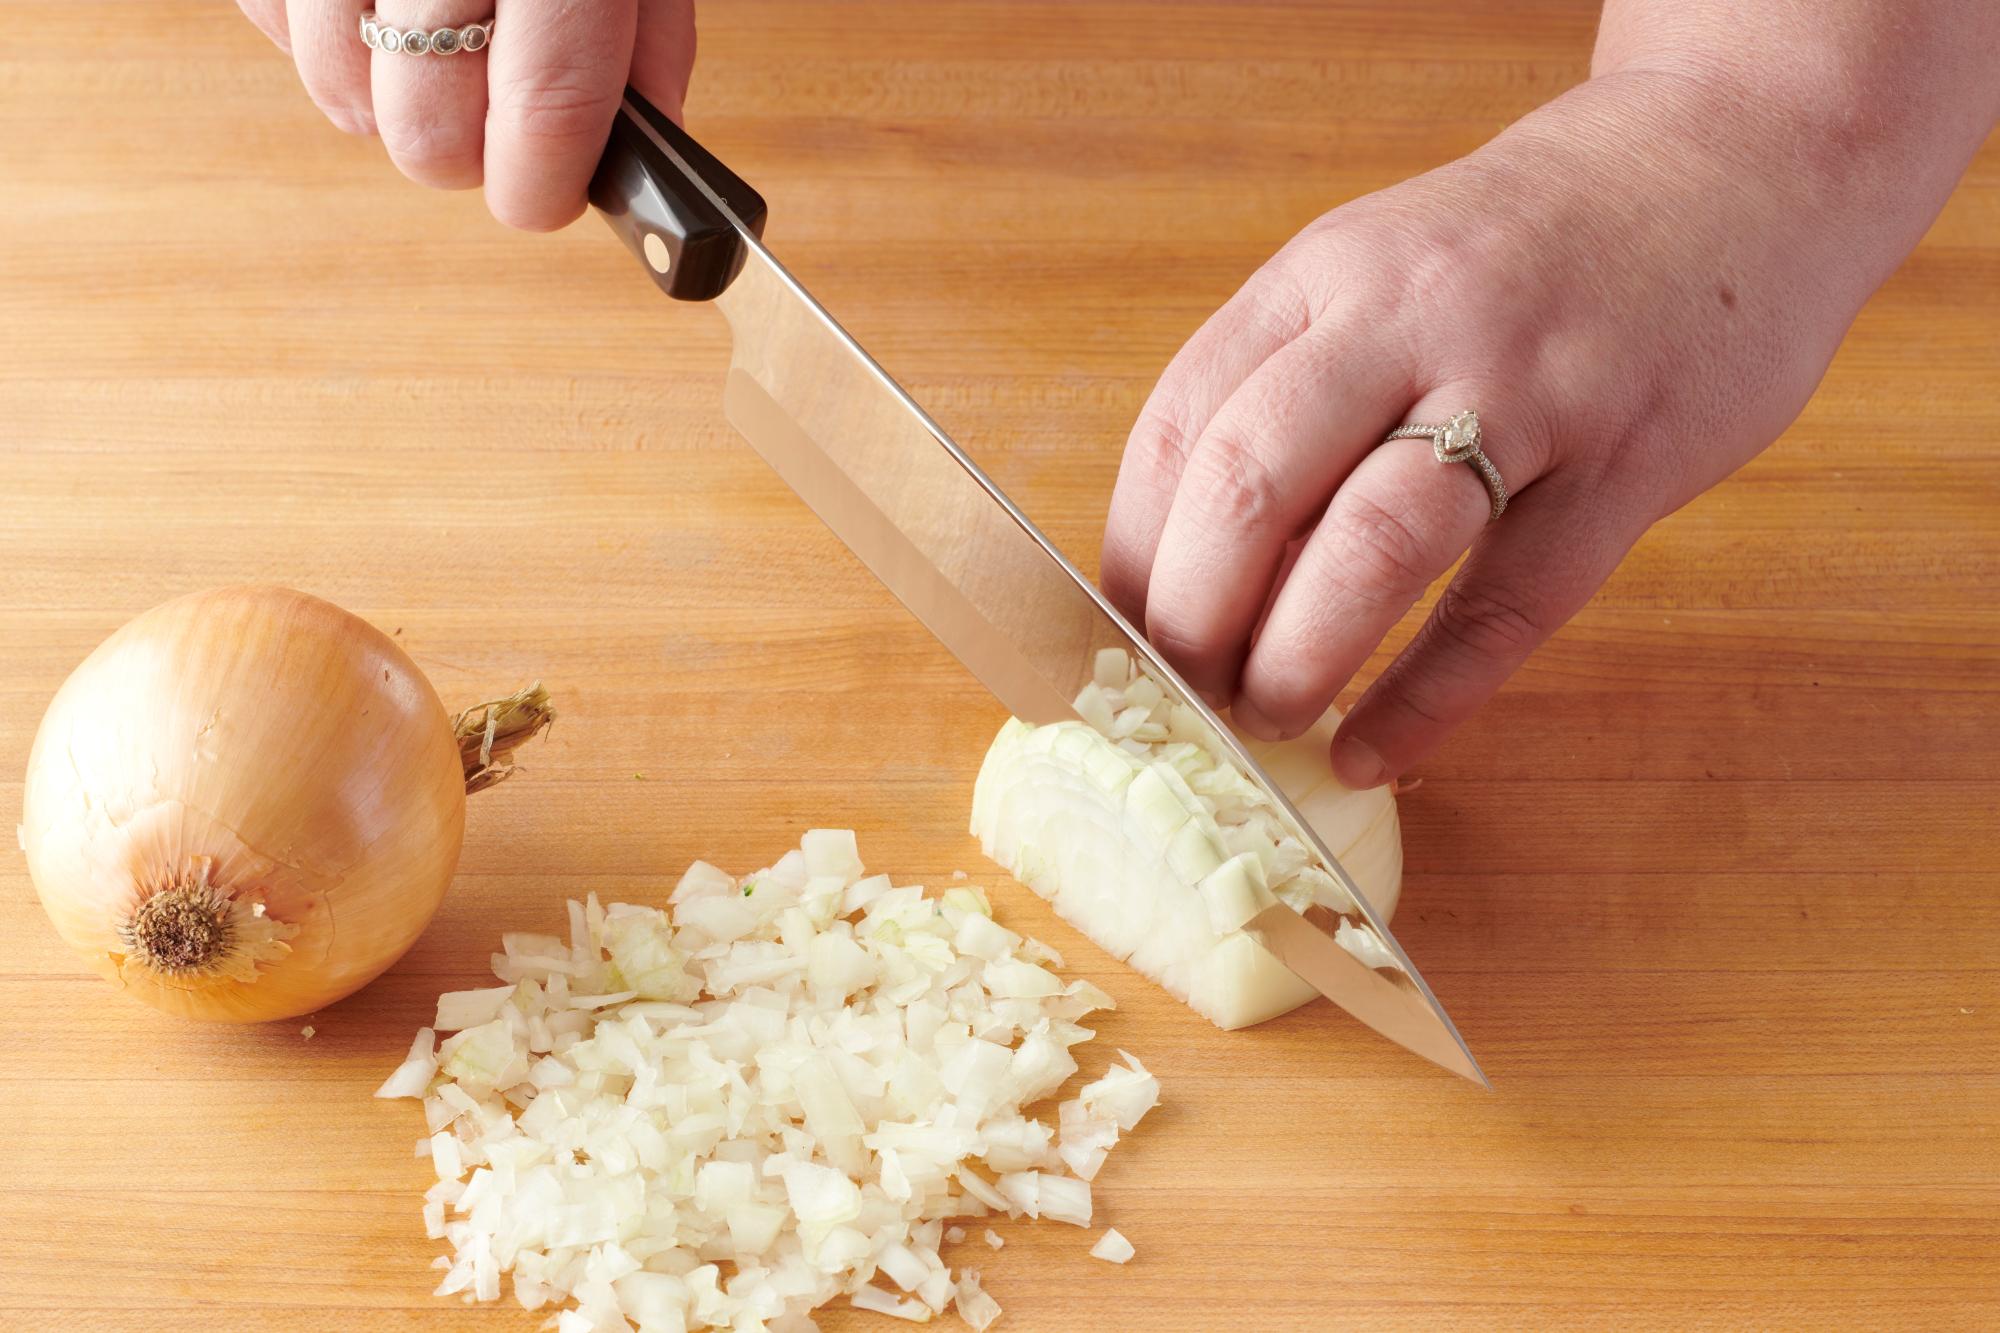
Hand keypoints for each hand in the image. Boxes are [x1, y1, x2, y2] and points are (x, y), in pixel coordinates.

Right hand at [236, 0, 694, 229]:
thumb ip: (644, 39)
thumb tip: (641, 149)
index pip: (548, 106)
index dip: (545, 183)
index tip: (546, 199)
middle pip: (428, 131)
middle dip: (467, 158)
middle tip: (494, 124)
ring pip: (341, 97)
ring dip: (389, 106)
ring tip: (431, 54)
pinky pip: (276, 30)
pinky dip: (324, 43)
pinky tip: (370, 9)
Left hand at [1101, 69, 1873, 788]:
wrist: (1736, 162)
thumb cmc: (1527, 250)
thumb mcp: (1380, 271)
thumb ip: (1291, 388)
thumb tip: (1189, 562)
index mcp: (1324, 275)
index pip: (1180, 426)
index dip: (1132, 554)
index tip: (1116, 638)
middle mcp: (1408, 319)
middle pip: (1250, 485)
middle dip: (1192, 619)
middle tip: (1182, 696)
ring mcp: (1524, 389)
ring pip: (1372, 545)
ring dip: (1295, 657)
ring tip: (1265, 720)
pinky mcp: (1624, 464)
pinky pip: (1507, 607)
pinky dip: (1427, 698)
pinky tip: (1374, 754)